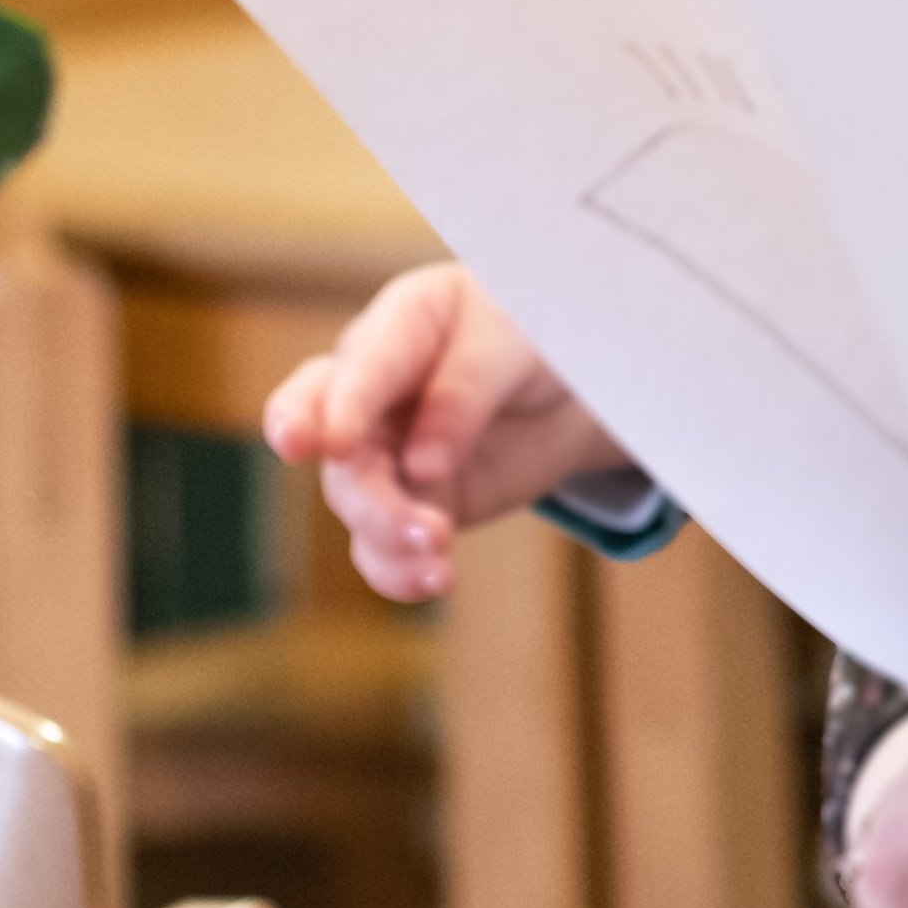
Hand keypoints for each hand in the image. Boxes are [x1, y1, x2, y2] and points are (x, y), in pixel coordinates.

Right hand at [259, 262, 620, 602]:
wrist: (576, 383)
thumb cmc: (535, 338)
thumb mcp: (517, 347)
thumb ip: (466, 393)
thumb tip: (422, 466)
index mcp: (398, 326)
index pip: (361, 367)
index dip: (343, 405)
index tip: (332, 444)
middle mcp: (370, 392)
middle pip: (340, 444)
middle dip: (358, 490)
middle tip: (405, 522)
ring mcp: (383, 451)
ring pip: (356, 501)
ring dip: (390, 536)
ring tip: (438, 565)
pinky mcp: (408, 501)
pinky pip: (384, 543)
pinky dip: (401, 569)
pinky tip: (436, 580)